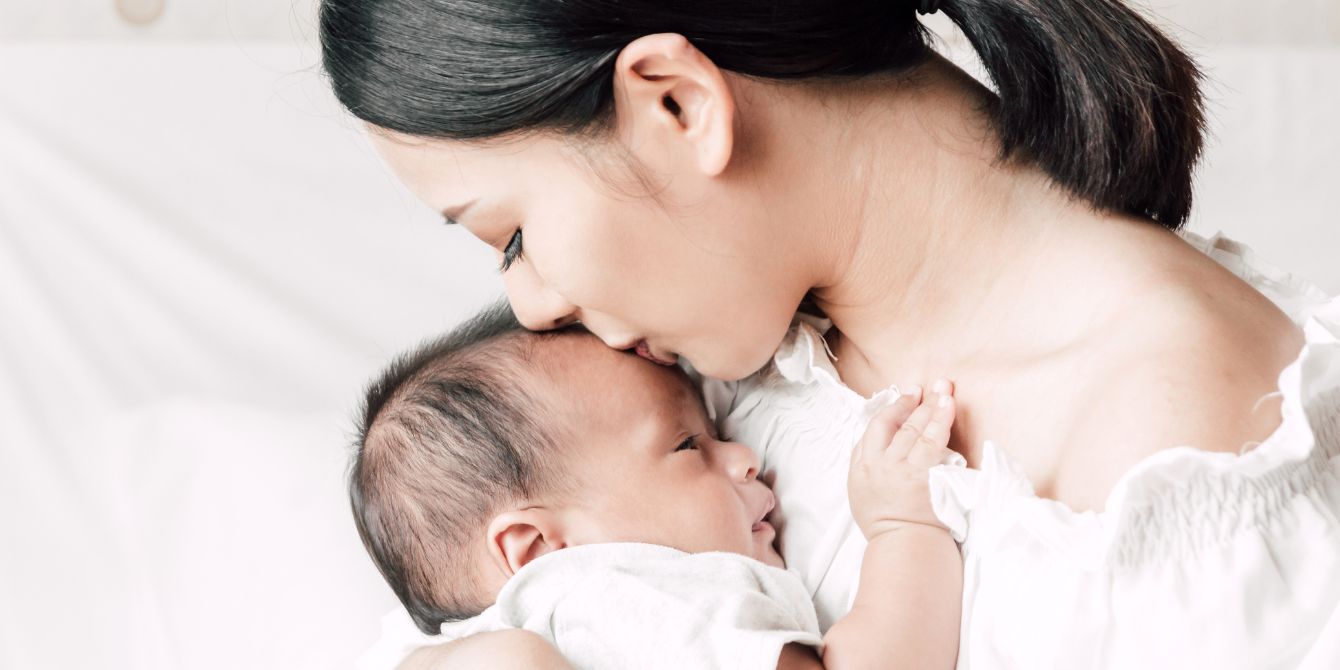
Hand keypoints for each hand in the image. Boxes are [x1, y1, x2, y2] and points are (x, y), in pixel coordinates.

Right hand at [848, 381, 956, 538]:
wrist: (903, 545)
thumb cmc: (883, 520)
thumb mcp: (858, 489)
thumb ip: (862, 459)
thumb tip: (874, 434)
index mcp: (864, 465)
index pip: (878, 426)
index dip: (894, 407)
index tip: (908, 395)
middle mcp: (883, 464)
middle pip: (902, 425)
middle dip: (917, 402)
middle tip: (930, 387)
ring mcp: (906, 471)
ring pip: (919, 431)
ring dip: (932, 407)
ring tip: (945, 391)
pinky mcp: (927, 478)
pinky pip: (935, 444)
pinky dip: (942, 423)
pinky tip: (949, 409)